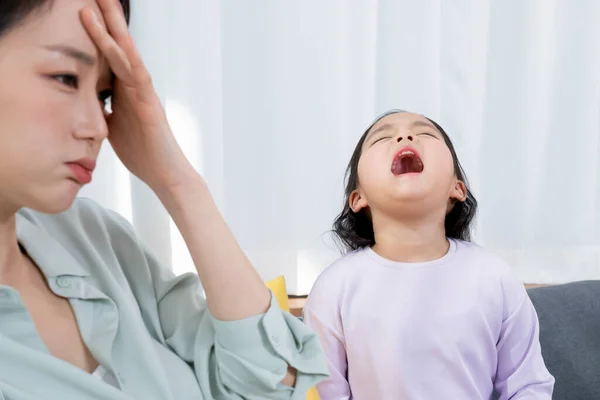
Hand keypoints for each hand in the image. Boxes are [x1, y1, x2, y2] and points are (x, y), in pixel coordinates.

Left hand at [80, 0, 194, 191]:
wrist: (165, 173)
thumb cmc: (143, 152)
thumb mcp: (114, 127)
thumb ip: (105, 109)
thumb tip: (89, 101)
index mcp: (125, 91)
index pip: (107, 56)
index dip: (96, 33)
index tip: (84, 11)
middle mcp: (135, 86)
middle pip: (117, 46)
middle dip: (106, 20)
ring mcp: (143, 93)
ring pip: (127, 54)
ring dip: (113, 29)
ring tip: (102, 3)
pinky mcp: (150, 104)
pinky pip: (138, 76)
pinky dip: (128, 58)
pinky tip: (120, 41)